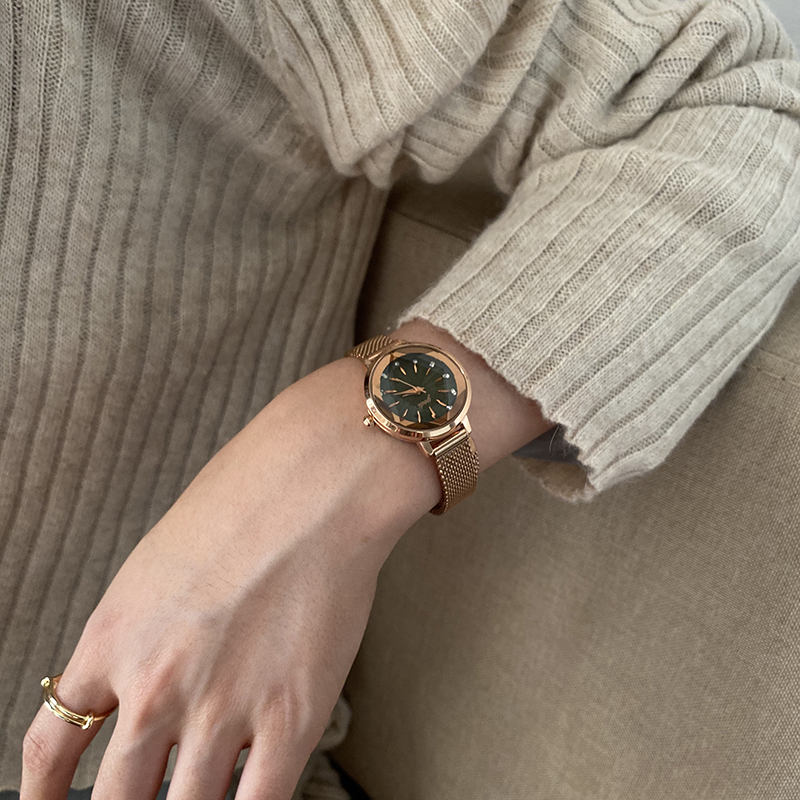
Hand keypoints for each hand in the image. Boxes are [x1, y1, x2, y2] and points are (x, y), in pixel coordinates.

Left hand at [20, 357, 430, 799]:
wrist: (315, 487)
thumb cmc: (244, 503)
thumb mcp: (159, 563)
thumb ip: (140, 633)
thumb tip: (143, 683)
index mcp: (113, 639)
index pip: (52, 746)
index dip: (44, 793)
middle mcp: (156, 686)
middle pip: (116, 798)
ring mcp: (221, 710)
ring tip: (200, 797)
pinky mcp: (288, 720)